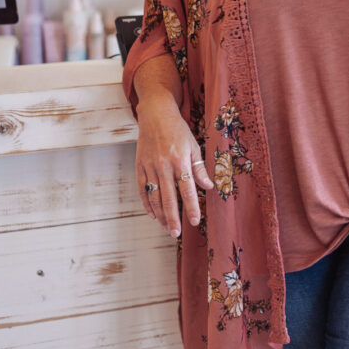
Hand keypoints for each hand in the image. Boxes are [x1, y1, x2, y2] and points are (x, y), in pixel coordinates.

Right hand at [135, 95, 213, 237]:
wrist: (156, 114)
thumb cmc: (178, 130)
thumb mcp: (193, 145)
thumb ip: (199, 168)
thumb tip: (208, 186)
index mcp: (180, 160)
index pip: (187, 189)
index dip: (192, 207)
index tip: (195, 221)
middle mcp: (164, 165)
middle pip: (169, 198)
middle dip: (173, 218)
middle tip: (177, 233)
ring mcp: (150, 166)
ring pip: (155, 196)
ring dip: (161, 214)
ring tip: (167, 228)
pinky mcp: (140, 166)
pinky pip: (142, 189)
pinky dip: (147, 203)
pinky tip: (153, 214)